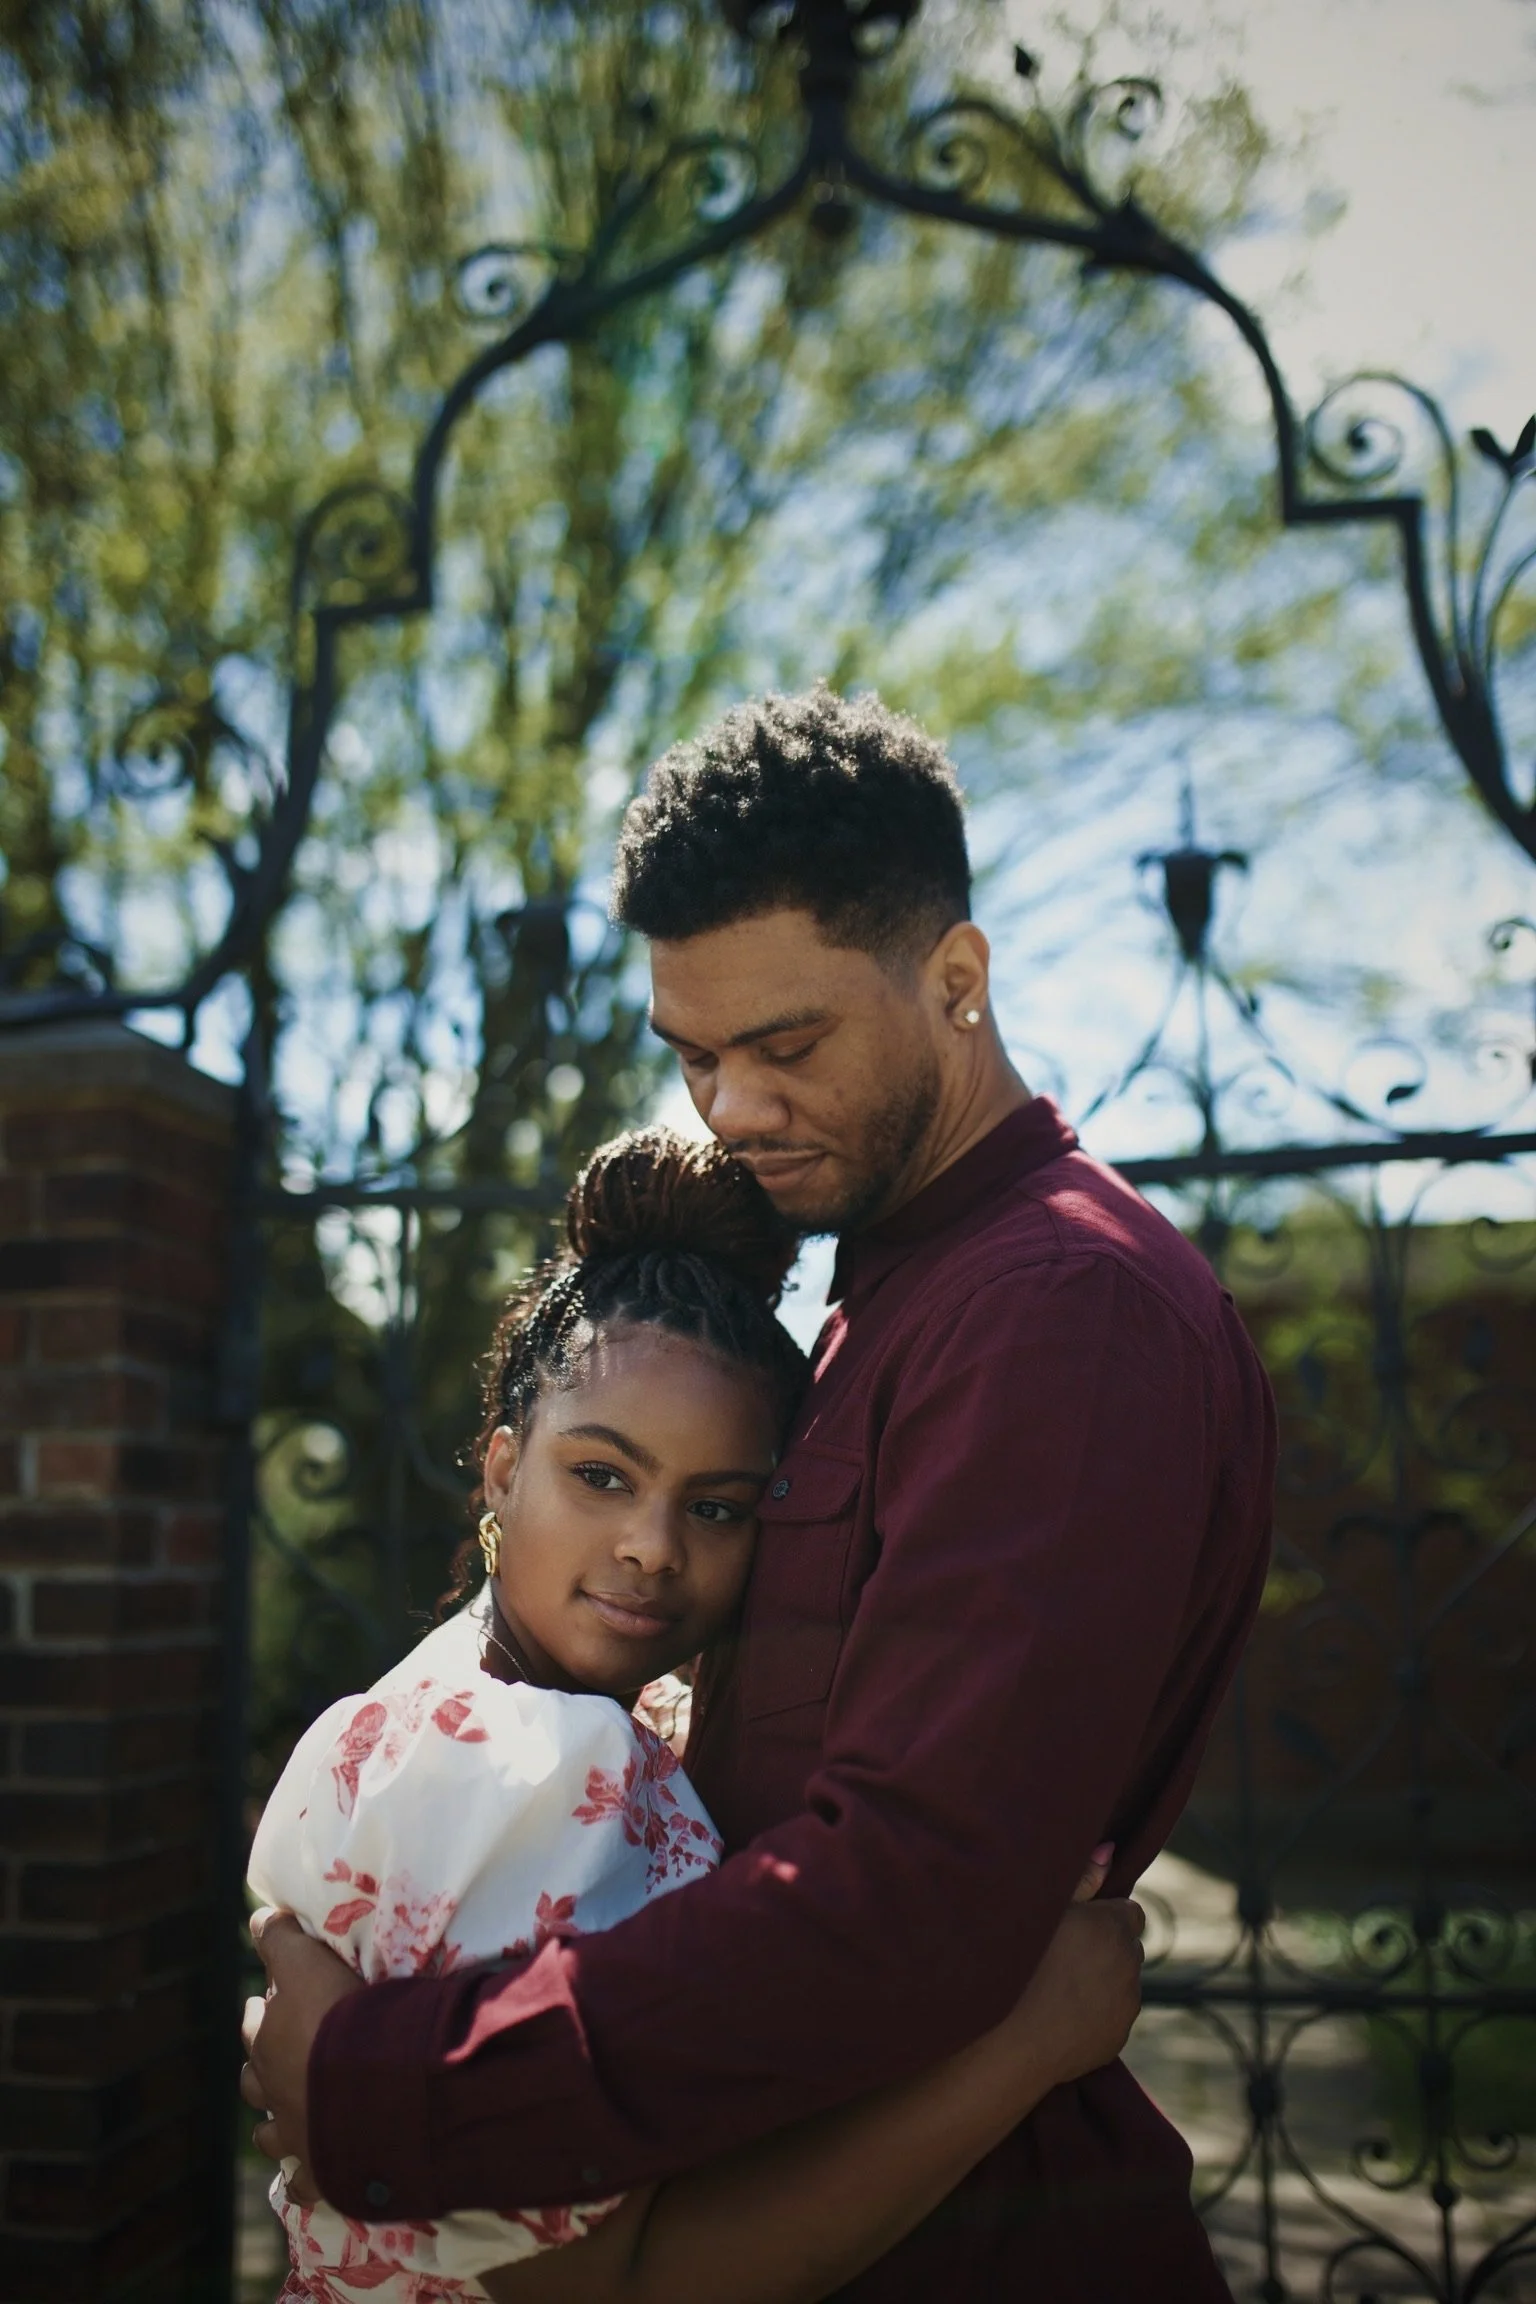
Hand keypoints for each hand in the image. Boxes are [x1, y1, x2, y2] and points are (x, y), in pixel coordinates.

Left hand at [240, 1907, 362, 2190]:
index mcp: (268, 2037)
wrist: (373, 2087)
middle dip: (267, 2055)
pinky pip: (300, 2183)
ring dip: (276, 2115)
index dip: (271, 2002)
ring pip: (267, 2128)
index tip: (283, 1994)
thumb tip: (257, 1914)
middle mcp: (270, 2086)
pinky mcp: (315, 2172)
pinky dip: (302, 2175)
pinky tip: (310, 2170)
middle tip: (292, 2045)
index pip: (258, 2015)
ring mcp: (291, 2133)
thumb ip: (281, 1938)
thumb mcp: (309, 1963)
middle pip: (255, 2070)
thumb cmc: (344, 2017)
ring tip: (294, 2104)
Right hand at [1006, 1894, 1145, 2087]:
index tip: (1078, 1923)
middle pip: (1127, 1948)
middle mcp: (1130, 1967)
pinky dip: (1095, 2013)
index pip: (1131, 1912)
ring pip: (1122, 1984)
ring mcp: (1126, 2007)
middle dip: (1106, 1947)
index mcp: (1113, 1928)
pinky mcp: (1116, 2040)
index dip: (1105, 1915)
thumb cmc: (1016, 1960)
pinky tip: (1059, 2012)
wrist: (1003, 2037)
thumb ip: (1082, 1878)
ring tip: (1057, 1984)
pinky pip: (1112, 2018)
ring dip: (1103, 1981)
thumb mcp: (1043, 1906)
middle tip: (1064, 1952)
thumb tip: (1110, 1851)